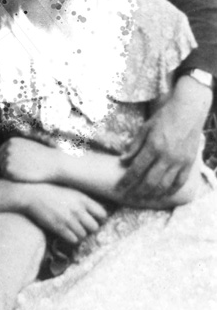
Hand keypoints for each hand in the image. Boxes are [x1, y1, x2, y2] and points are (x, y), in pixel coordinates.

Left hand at [0, 137, 57, 182]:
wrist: (52, 164)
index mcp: (11, 141)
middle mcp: (7, 148)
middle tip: (20, 170)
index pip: (0, 152)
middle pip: (0, 160)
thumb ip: (16, 148)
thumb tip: (4, 153)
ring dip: (10, 172)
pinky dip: (12, 178)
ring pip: (2, 169)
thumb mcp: (28, 146)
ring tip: (23, 173)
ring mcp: (7, 158)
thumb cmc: (42, 156)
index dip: (7, 159)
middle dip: (8, 165)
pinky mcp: (9, 170)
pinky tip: (22, 177)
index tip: (16, 165)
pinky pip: (5, 176)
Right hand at [25, 183, 107, 243]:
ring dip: (79, 234)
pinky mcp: (59, 227)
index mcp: (82, 198)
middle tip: (83, 226)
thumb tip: (97, 211)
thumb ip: (84, 200)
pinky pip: (73, 240)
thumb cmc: (52, 192)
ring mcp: (68, 219)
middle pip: (94, 227)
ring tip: (72, 229)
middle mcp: (78, 209)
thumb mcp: (71, 191)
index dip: (100, 219)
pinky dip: (71, 238)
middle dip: (89, 228)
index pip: (102, 214)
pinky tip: (66, 232)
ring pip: (83, 235)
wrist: (33, 194)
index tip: (94, 220)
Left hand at [118, 75, 210, 200]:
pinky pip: (179, 182)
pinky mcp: (189, 163)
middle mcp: (166, 157)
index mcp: (153, 146)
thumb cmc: (164, 117)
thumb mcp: (145, 128)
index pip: (136, 169)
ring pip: (164, 185)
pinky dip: (170, 190)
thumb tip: (122, 161)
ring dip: (152, 194)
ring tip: (143, 198)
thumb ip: (134, 146)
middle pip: (149, 181)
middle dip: (137, 191)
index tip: (119, 187)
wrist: (189, 110)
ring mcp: (179, 161)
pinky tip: (162, 194)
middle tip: (128, 197)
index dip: (126, 181)